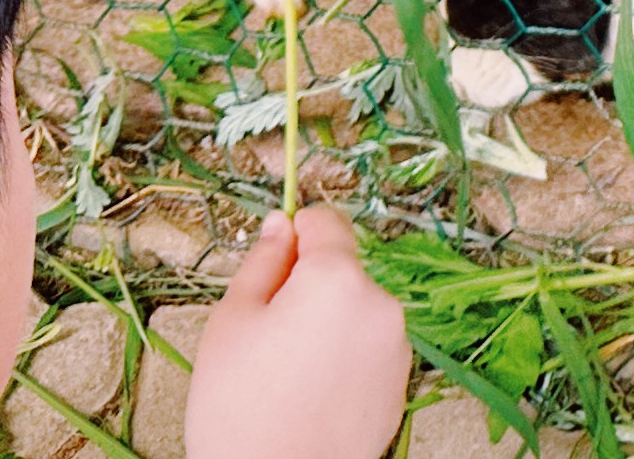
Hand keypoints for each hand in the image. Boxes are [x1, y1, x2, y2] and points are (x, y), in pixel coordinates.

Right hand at [185, 210, 409, 458]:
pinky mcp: (400, 383)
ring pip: (354, 312)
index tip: (273, 254)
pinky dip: (342, 359)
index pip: (326, 222)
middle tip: (266, 334)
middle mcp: (379, 304)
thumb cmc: (241, 412)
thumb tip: (280, 225)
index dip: (295, 232)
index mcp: (337, 278)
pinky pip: (366, 350)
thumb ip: (262, 262)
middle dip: (306, 288)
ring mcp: (396, 346)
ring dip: (326, 324)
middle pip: (341, 270)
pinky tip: (310, 393)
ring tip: (285, 373)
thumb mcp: (232, 321)